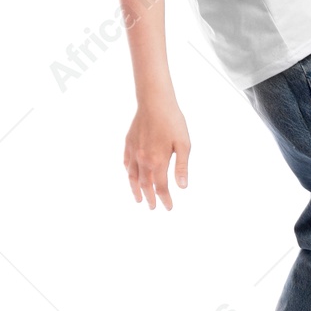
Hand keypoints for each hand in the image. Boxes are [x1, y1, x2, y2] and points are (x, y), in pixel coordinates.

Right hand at [123, 95, 189, 209]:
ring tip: (138, 198)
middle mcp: (143, 160)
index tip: (168, 207)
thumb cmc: (172, 121)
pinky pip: (126, 163)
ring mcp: (133, 152)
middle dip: (149, 198)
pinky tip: (130, 175)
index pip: (160, 187)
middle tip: (152, 207)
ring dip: (135, 189)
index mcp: (157, 162)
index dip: (165, 199)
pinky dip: (128, 172)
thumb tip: (182, 186)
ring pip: (132, 176)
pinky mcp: (128, 143)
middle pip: (145, 185)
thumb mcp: (183, 144)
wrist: (154, 102)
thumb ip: (181, 167)